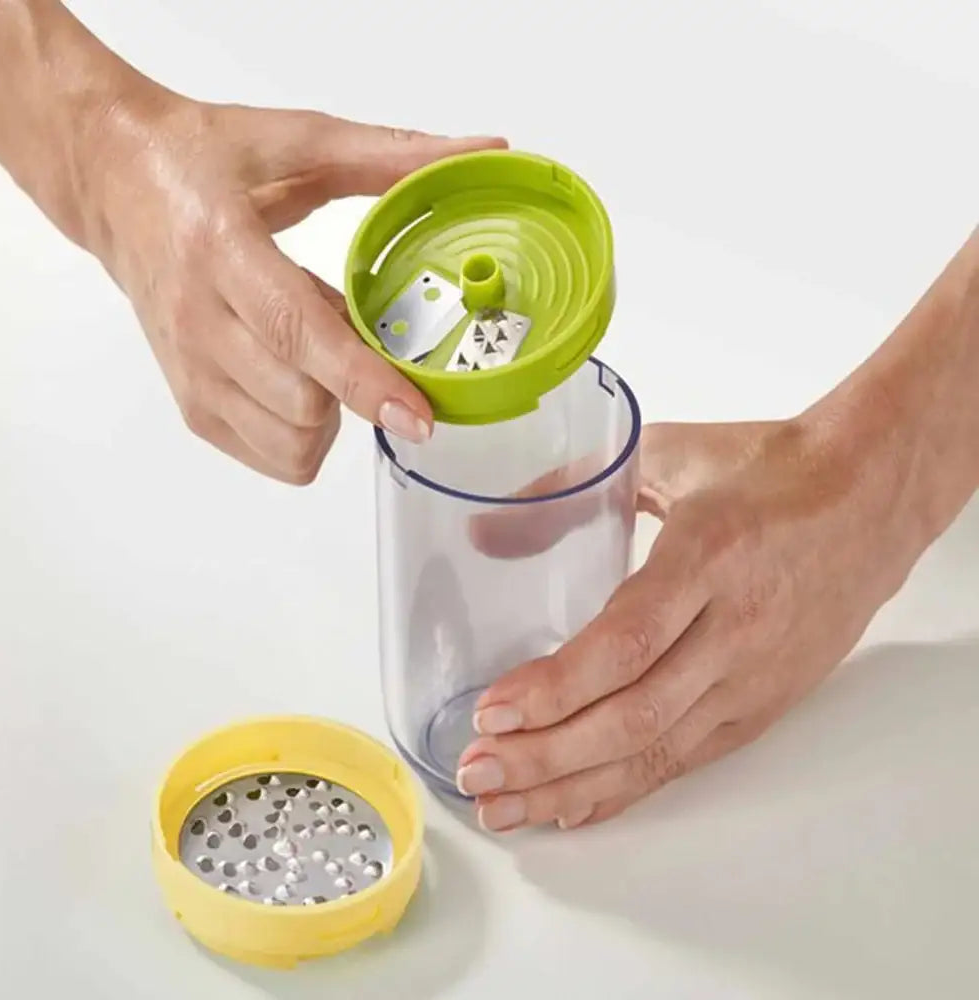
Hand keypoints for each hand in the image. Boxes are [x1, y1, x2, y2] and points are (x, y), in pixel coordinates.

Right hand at [85, 90, 503, 482]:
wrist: (111, 182)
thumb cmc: (196, 160)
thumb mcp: (292, 141)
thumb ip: (387, 155)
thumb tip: (479, 148)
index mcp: (223, 250)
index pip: (297, 333)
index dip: (363, 382)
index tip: (418, 416)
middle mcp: (198, 323)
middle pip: (302, 405)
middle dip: (353, 386)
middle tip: (349, 332)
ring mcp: (190, 373)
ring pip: (290, 445)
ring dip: (331, 416)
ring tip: (317, 358)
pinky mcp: (190, 405)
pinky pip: (272, 458)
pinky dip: (304, 436)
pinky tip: (297, 384)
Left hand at [456, 417, 924, 830]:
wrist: (872, 497)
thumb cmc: (769, 468)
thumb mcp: (666, 452)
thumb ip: (569, 486)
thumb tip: (484, 530)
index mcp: (709, 555)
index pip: (627, 641)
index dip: (557, 687)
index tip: (493, 712)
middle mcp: (736, 628)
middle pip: (635, 715)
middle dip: (548, 756)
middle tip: (478, 773)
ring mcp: (754, 676)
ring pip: (657, 751)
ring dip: (575, 787)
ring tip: (506, 805)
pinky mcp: (765, 704)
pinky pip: (688, 759)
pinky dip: (626, 787)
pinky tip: (574, 804)